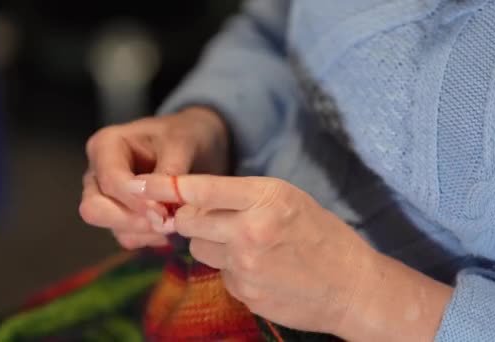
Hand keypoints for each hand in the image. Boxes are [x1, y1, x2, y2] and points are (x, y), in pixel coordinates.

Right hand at [79, 107, 229, 248]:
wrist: (197, 143)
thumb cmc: (184, 135)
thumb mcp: (181, 143)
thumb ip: (169, 172)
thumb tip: (158, 204)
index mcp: (106, 146)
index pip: (110, 181)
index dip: (136, 200)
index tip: (164, 211)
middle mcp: (98, 174)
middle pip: (95, 209)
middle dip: (131, 220)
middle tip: (166, 222)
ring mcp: (106, 198)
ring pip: (111, 227)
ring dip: (145, 231)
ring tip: (175, 223)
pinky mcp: (121, 216)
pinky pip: (128, 237)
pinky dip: (150, 238)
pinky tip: (171, 228)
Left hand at [135, 173, 378, 334]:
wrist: (351, 287)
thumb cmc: (323, 237)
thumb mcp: (290, 200)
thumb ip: (245, 196)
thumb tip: (196, 199)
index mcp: (267, 197)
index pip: (203, 187)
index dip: (168, 185)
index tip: (142, 183)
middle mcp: (252, 229)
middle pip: (189, 220)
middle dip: (190, 218)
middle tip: (209, 217)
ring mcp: (246, 265)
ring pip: (199, 248)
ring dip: (212, 244)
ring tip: (247, 245)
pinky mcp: (245, 292)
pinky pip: (221, 274)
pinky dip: (232, 270)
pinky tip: (261, 269)